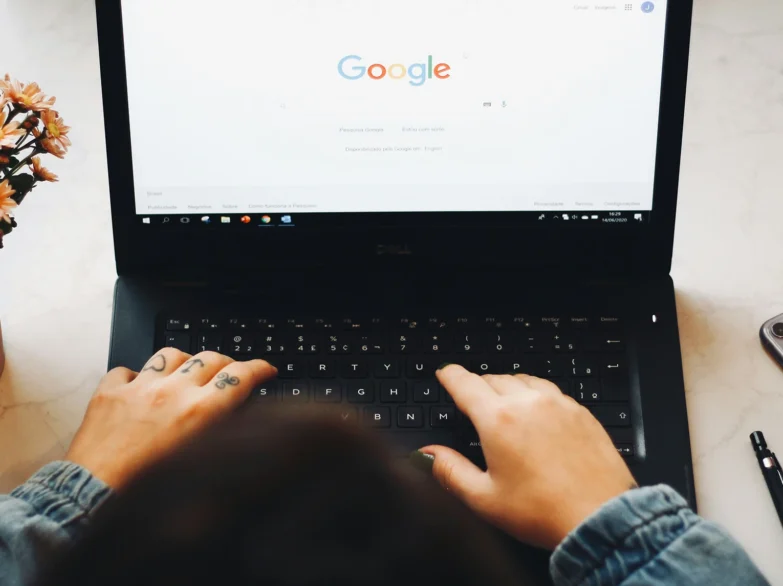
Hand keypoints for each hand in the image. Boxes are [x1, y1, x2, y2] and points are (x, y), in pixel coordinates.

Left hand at [66, 349, 275, 488]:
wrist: (97, 497)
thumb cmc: (149, 492)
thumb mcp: (203, 466)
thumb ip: (223, 436)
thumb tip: (236, 418)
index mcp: (201, 413)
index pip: (241, 376)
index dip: (259, 368)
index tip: (265, 369)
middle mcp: (173, 393)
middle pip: (211, 358)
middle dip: (226, 362)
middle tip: (229, 372)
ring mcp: (140, 389)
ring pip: (171, 355)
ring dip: (184, 362)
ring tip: (185, 373)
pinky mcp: (110, 393)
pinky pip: (126, 370)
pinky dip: (135, 376)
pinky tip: (139, 387)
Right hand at [419, 365, 635, 549]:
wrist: (601, 518)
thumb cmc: (544, 512)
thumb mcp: (484, 498)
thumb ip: (449, 470)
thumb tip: (426, 454)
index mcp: (498, 420)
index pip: (466, 383)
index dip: (451, 376)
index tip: (446, 373)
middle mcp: (528, 403)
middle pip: (493, 378)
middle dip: (478, 385)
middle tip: (471, 399)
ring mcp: (558, 404)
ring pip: (523, 379)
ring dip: (508, 386)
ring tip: (503, 402)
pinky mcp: (581, 412)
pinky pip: (551, 390)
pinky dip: (536, 394)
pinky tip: (536, 411)